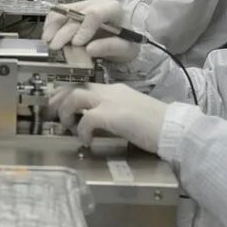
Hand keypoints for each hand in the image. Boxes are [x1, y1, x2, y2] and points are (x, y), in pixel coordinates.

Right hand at [43, 0, 140, 61]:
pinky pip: (59, 12)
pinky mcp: (75, 9)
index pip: (95, 14)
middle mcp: (97, 3)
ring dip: (53, 26)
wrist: (125, 36)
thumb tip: (89, 49)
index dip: (83, 28)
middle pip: (76, 13)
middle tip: (55, 47)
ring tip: (47, 41)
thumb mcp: (125, 49)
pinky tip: (47, 34)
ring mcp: (85, 4)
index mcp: (113, 9)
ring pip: (64, 10)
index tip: (77, 43)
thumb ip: (110, 48)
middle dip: (64, 31)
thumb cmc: (128, 42)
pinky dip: (51, 23)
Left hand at [49, 83, 166, 151]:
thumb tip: (98, 124)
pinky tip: (86, 141)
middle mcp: (111, 91)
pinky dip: (82, 130)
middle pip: (75, 87)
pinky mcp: (113, 115)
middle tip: (52, 113)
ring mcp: (111, 101)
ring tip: (67, 126)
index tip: (59, 105)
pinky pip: (87, 119)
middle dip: (59, 99)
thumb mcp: (132, 114)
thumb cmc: (157, 125)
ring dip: (66, 112)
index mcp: (116, 90)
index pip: (86, 86)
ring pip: (75, 96)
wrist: (174, 128)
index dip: (68, 95)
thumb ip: (114, 114)